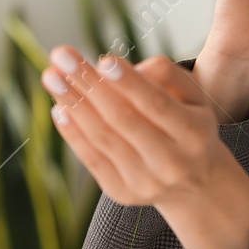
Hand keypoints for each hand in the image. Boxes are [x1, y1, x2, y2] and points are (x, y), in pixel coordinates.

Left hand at [42, 46, 248, 248]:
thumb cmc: (189, 125)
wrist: (197, 184)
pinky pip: (92, 160)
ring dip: (73, 104)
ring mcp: (145, 182)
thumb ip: (167, 74)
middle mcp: (171, 162)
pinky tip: (58, 107)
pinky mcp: (123, 194)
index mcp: (194, 134)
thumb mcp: (195, 97)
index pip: (157, 105)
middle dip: (89, 85)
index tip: (103, 59)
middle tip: (61, 54)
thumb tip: (118, 68)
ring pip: (102, 138)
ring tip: (51, 76)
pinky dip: (72, 133)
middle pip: (123, 119)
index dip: (129, 83)